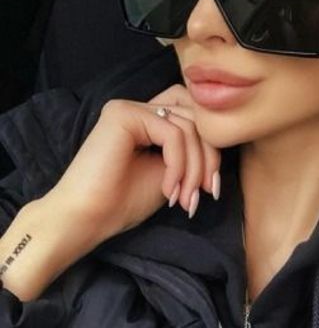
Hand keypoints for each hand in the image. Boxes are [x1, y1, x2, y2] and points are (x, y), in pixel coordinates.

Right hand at [45, 83, 221, 241]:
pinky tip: (168, 189)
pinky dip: (179, 165)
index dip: (210, 150)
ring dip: (194, 169)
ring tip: (184, 198)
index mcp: (148, 120)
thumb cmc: (122, 202)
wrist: (87, 219)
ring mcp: (129, 108)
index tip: (211, 189)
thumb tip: (222, 145)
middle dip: (208, 160)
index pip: (195, 117)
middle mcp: (138, 108)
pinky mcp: (123, 113)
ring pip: (188, 128)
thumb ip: (191, 154)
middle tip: (203, 195)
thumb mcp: (171, 174)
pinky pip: (172, 133)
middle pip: (196, 119)